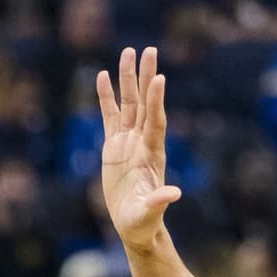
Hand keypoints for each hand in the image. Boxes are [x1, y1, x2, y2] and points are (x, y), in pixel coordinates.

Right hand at [98, 46, 182, 251]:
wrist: (134, 225)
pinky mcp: (113, 145)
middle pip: (144, 103)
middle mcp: (142, 142)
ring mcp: (128, 141)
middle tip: (149, 50)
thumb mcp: (150, 213)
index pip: (155, 121)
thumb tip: (175, 194)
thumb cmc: (143, 222)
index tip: (159, 77)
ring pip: (128, 103)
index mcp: (152, 154)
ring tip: (127, 52)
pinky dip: (106, 96)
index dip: (156, 100)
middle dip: (145, 77)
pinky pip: (109, 115)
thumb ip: (159, 201)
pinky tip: (102, 76)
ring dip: (128, 79)